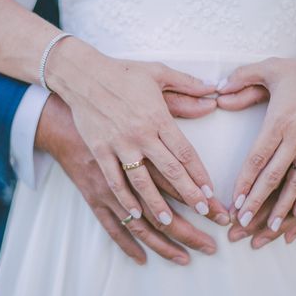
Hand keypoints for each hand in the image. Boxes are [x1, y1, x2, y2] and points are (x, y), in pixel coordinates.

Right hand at [46, 38, 229, 226]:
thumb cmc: (122, 73)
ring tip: (170, 222)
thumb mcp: (158, 73)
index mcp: (158, 117)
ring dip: (157, 204)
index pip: (185, 151)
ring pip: (142, 181)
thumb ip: (187, 86)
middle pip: (169, 170)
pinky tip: (135, 213)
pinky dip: (125, 198)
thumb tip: (213, 93)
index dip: (200, 174)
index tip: (211, 191)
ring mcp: (118, 144)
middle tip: (204, 212)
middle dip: (188, 194)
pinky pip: (114, 179)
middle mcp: (140, 134)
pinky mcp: (100, 150)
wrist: (82, 74)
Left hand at [217, 55, 295, 243]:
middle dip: (255, 207)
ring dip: (279, 217)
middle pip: (274, 181)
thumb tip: (218, 91)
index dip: (246, 183)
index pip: (260, 159)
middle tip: (239, 228)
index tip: (234, 204)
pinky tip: (292, 230)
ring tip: (262, 237)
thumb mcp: (271, 68)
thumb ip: (242, 78)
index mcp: (281, 122)